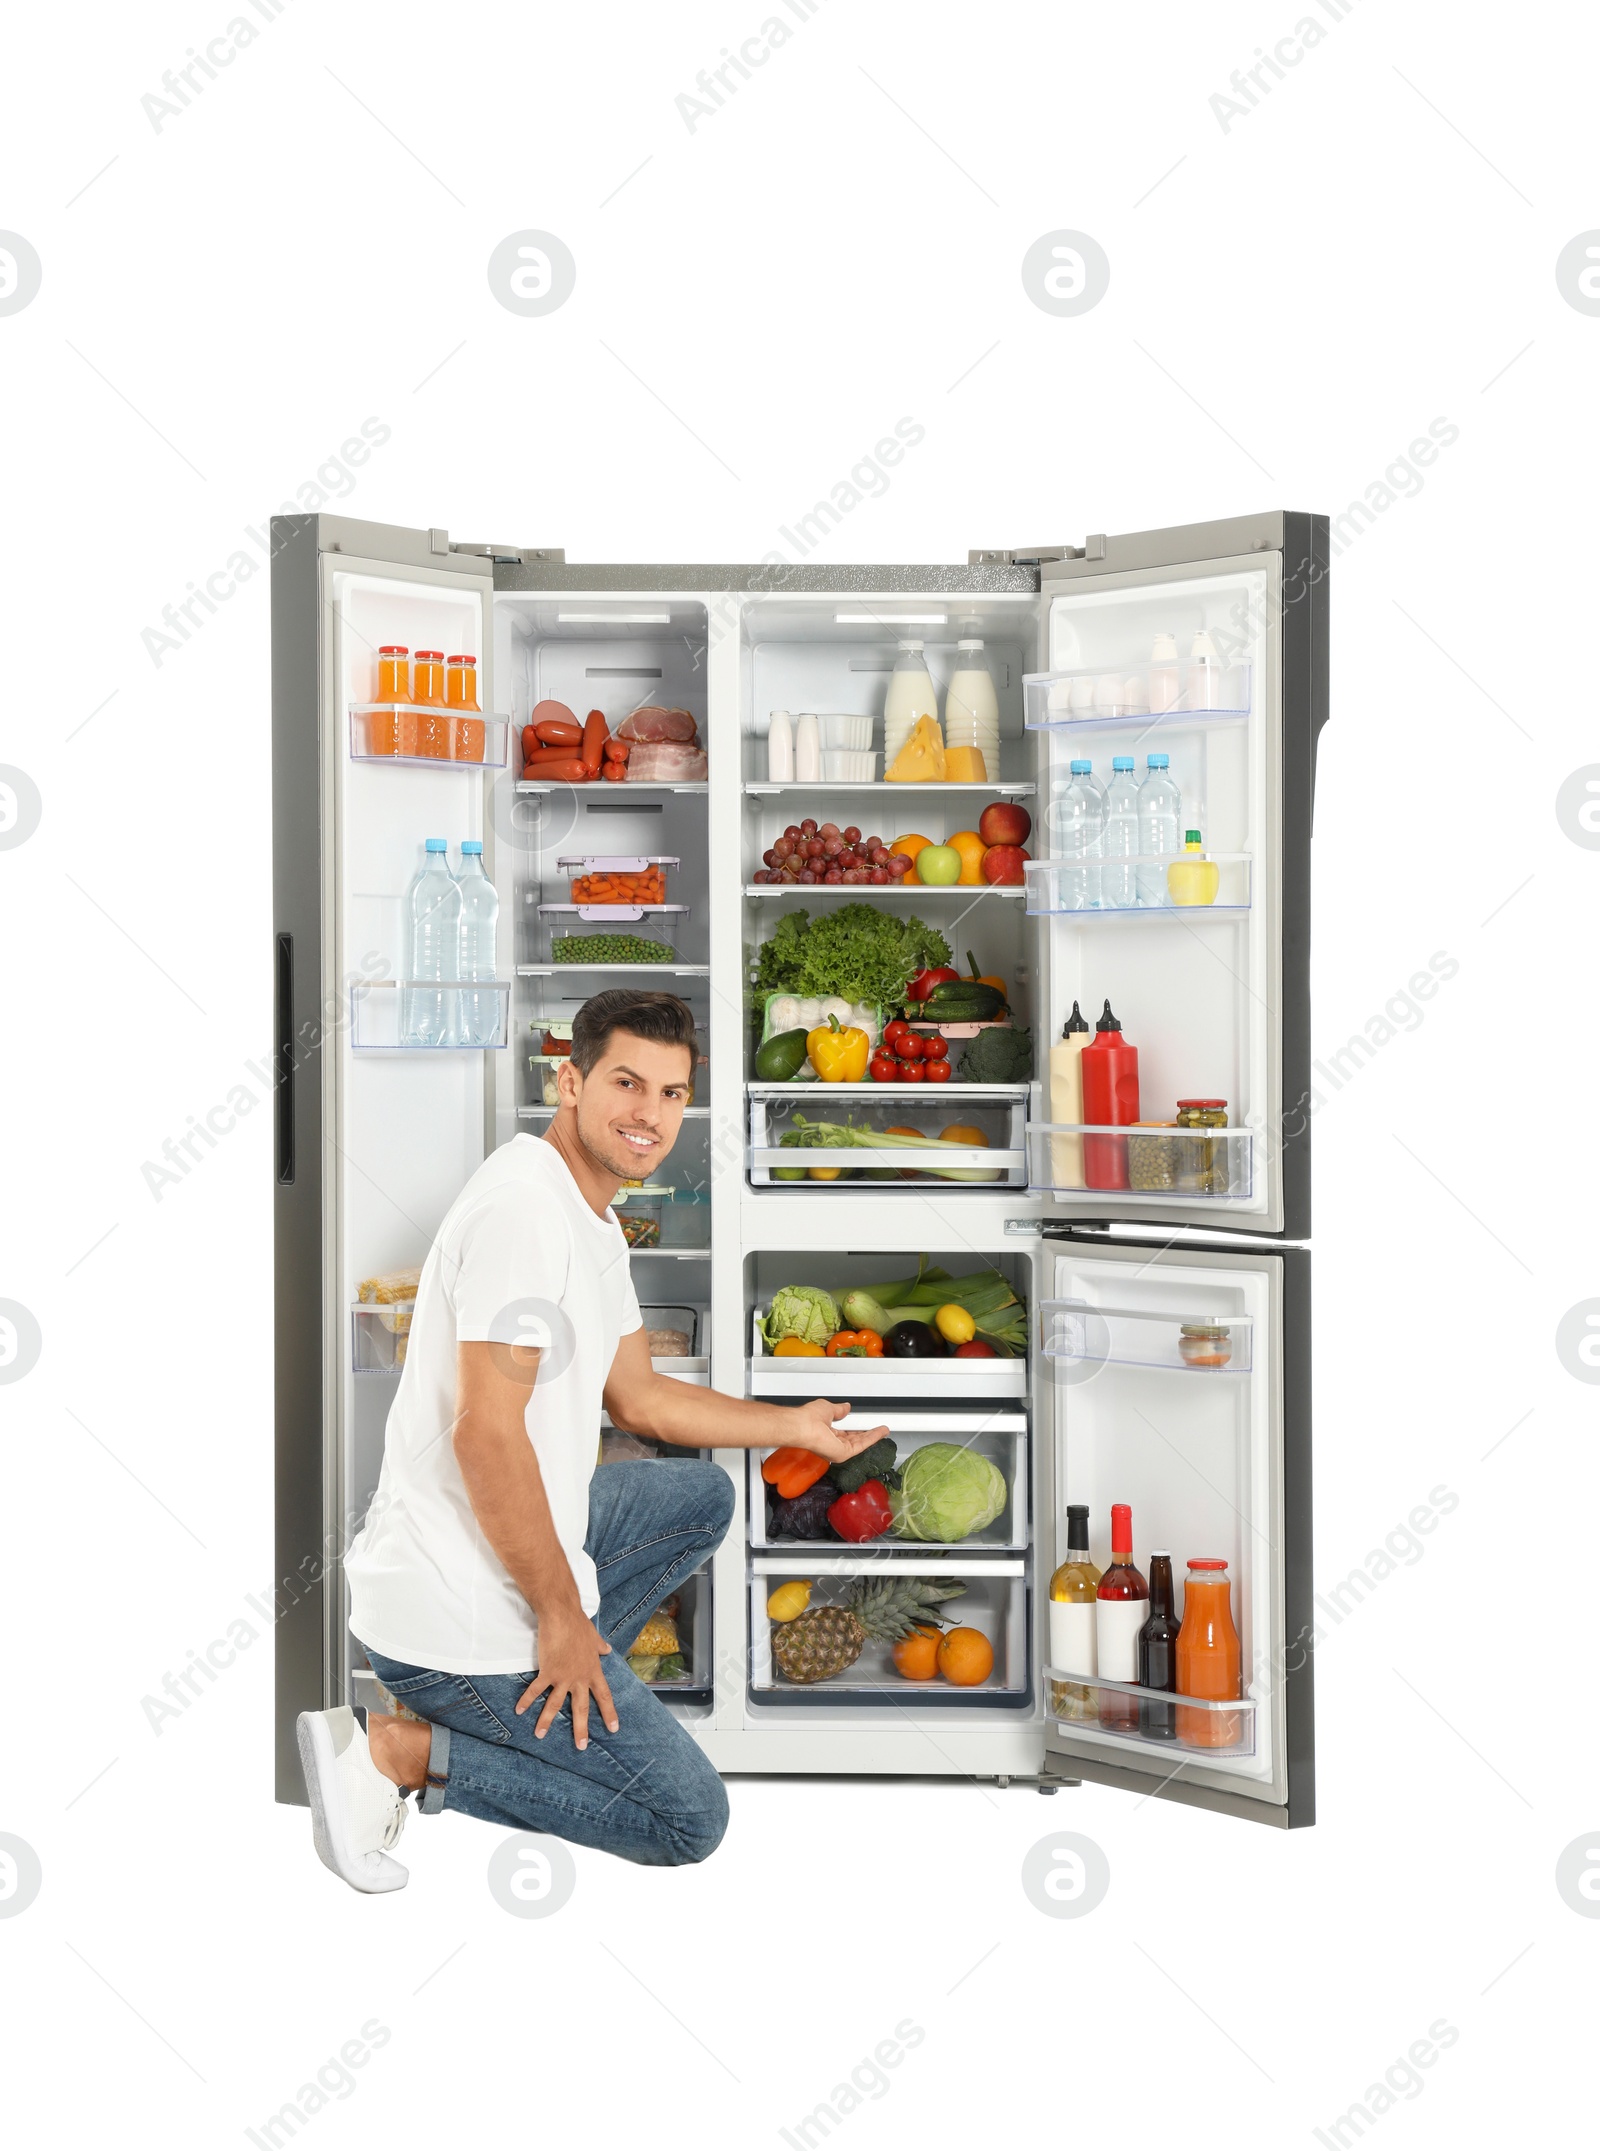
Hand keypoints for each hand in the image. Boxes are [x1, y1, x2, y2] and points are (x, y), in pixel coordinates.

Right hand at [515, 1607, 618, 1748]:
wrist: (562, 1616)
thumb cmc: (578, 1624)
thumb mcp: (594, 1637)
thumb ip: (600, 1647)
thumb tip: (607, 1649)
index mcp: (593, 1671)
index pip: (604, 1696)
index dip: (609, 1713)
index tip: (614, 1728)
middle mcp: (579, 1678)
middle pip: (581, 1708)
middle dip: (581, 1728)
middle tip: (581, 1746)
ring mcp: (563, 1677)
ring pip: (555, 1705)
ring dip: (546, 1721)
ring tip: (540, 1736)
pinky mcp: (547, 1672)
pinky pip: (535, 1690)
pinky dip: (526, 1700)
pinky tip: (519, 1710)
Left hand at [783, 1396, 889, 1463]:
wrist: (803, 1425)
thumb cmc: (808, 1418)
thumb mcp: (827, 1408)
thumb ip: (838, 1410)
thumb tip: (845, 1407)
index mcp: (827, 1433)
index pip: (846, 1431)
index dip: (857, 1427)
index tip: (865, 1422)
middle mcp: (832, 1443)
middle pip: (855, 1438)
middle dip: (868, 1433)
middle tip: (879, 1428)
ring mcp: (838, 1449)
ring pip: (860, 1442)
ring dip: (873, 1435)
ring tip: (884, 1429)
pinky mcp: (843, 1453)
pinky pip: (861, 1445)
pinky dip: (872, 1438)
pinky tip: (880, 1432)